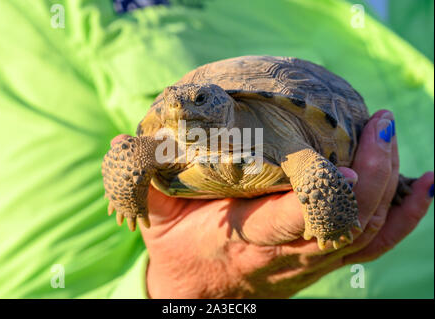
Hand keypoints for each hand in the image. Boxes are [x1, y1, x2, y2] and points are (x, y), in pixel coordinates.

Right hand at [140, 110, 433, 297]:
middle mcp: (285, 254)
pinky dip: (405, 216)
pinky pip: (374, 244)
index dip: (324, 191)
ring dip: (391, 187)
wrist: (198, 294)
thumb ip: (144, 179)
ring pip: (367, 234)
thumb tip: (124, 143)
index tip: (338, 154)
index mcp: (243, 237)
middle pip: (345, 224)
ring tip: (393, 138)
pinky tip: (423, 184)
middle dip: (372, 176)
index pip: (295, 219)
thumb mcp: (154, 215)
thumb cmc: (177, 246)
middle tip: (380, 124)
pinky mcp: (323, 261)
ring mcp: (310, 261)